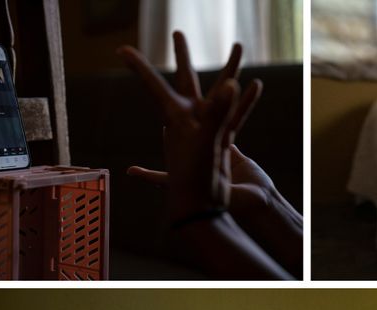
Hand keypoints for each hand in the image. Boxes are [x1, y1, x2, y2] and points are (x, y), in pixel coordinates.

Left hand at [118, 33, 261, 217]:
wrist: (206, 209)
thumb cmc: (197, 181)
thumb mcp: (207, 143)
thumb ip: (217, 113)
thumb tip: (231, 85)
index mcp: (175, 122)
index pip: (155, 88)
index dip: (139, 69)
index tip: (122, 51)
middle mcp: (188, 124)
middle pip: (185, 82)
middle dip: (183, 58)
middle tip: (177, 33)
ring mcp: (207, 133)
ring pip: (217, 94)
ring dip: (227, 71)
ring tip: (237, 47)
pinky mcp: (224, 143)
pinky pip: (236, 114)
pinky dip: (246, 100)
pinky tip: (255, 84)